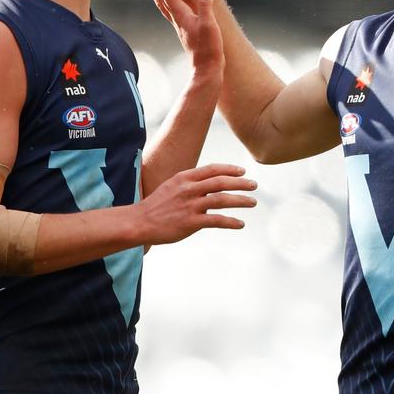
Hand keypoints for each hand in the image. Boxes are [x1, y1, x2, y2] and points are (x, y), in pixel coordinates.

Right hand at [134, 163, 256, 244]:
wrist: (139, 222)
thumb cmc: (156, 206)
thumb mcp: (171, 186)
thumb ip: (190, 184)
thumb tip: (209, 185)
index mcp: (184, 178)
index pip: (212, 169)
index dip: (230, 169)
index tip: (242, 171)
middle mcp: (189, 189)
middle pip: (221, 182)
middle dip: (241, 183)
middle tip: (254, 185)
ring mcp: (190, 205)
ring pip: (222, 199)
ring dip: (241, 200)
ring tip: (252, 202)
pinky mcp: (191, 222)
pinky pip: (217, 220)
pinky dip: (231, 221)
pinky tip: (240, 223)